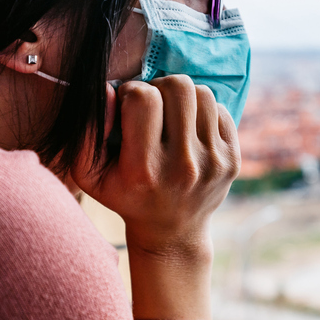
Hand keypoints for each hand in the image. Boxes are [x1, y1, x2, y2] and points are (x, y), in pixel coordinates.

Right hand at [71, 75, 238, 319]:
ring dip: (182, 98)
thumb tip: (110, 91)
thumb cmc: (125, 196)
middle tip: (151, 108)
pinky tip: (188, 131)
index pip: (143, 98)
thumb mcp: (89, 174)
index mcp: (144, 170)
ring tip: (170, 117)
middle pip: (178, 86)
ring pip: (202, 93)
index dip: (131, 92)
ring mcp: (213, 163)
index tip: (128, 108)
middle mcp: (183, 166)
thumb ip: (86, 133)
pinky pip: (219, 109)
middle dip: (159, 88)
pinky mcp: (233, 160)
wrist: (171, 232)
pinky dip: (201, 112)